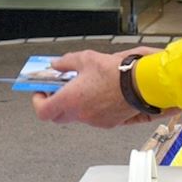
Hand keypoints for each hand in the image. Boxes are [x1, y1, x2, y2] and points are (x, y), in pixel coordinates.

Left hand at [30, 47, 171, 128]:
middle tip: (59, 90)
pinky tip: (98, 94)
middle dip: (55, 104)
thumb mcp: (85, 59)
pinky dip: (92, 108)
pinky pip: (94, 118)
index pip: (42, 111)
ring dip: (75, 105)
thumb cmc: (117, 72)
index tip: (41, 91)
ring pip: (77, 116)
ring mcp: (96, 121)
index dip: (38, 101)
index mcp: (71, 100)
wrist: (143, 83)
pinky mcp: (110, 123)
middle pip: (58, 116)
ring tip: (83, 88)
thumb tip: (56, 65)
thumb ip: (66, 63)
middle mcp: (81, 114)